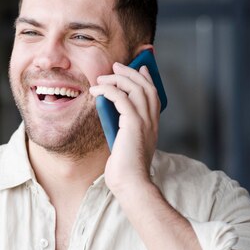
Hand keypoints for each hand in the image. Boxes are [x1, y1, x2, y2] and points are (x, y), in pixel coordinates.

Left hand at [89, 62, 160, 191]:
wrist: (130, 183)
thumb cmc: (125, 167)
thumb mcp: (125, 142)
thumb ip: (123, 127)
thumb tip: (109, 111)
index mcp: (153, 125)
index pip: (154, 94)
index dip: (146, 79)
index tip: (139, 68)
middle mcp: (152, 121)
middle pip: (146, 87)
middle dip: (131, 72)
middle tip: (116, 66)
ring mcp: (145, 122)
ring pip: (135, 88)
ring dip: (118, 79)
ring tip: (102, 77)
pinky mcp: (134, 124)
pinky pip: (121, 98)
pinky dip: (108, 90)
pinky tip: (96, 91)